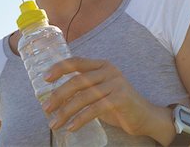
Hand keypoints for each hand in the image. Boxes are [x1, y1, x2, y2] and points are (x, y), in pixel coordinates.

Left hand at [41, 57, 155, 135]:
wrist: (144, 115)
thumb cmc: (118, 104)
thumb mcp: (100, 91)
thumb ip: (84, 88)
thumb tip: (55, 96)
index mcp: (102, 65)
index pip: (76, 61)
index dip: (59, 68)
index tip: (45, 78)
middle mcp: (109, 71)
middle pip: (77, 81)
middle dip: (58, 95)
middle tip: (46, 109)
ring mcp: (116, 83)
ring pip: (84, 96)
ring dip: (66, 111)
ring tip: (55, 123)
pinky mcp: (120, 98)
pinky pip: (95, 109)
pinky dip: (80, 119)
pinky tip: (72, 127)